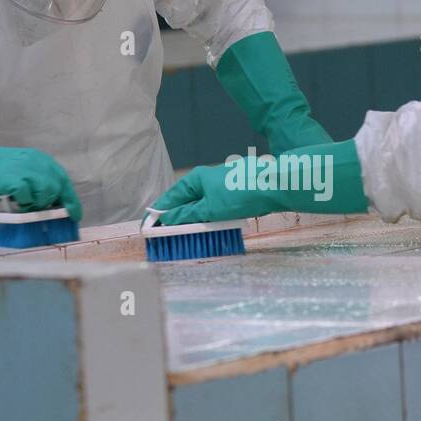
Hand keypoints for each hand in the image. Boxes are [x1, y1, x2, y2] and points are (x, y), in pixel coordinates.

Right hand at [0, 145, 81, 216]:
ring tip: (22, 204)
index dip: (70, 199)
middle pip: (57, 187)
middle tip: (42, 213)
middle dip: (53, 204)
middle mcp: (35, 161)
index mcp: (39, 159)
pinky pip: (28, 198)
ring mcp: (25, 170)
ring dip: (36, 204)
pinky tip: (13, 202)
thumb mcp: (21, 172)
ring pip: (45, 193)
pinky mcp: (13, 180)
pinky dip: (23, 204)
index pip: (62, 180)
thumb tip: (54, 202)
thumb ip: (37, 182)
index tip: (75, 215)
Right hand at [151, 162, 280, 225]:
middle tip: (162, 238)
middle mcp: (204, 182)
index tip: (147, 228)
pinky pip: (212, 212)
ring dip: (191, 224)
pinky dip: (206, 222)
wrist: (272, 188)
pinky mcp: (230, 198)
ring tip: (181, 239)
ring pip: (198, 209)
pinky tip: (205, 232)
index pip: (170, 198)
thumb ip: (187, 216)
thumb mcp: (210, 209)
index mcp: (195, 180)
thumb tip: (167, 220)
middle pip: (183, 204)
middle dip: (174, 221)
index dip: (158, 214)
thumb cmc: (239, 194)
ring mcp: (218, 190)